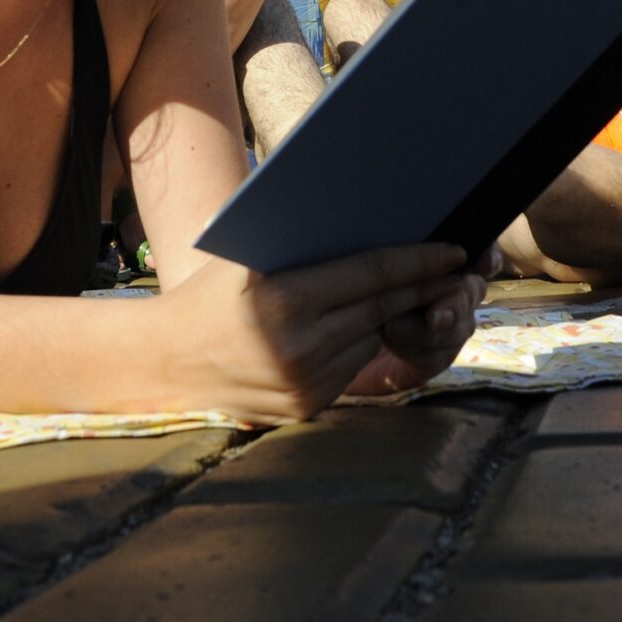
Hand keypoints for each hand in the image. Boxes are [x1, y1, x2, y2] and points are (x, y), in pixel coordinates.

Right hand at [162, 243, 481, 421]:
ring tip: (403, 291)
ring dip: (388, 315)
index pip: (373, 274)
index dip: (419, 259)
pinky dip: (358, 343)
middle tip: (456, 267)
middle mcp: (300, 347)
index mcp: (285, 301)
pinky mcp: (308, 406)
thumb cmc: (208, 296)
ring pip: (373, 337)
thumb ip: (304, 246)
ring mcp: (306, 383)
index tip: (453, 248)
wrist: (165, 364)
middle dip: (424, 285)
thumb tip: (370, 215)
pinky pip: (352, 365)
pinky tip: (354, 325)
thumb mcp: (249, 260)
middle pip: (384, 307)